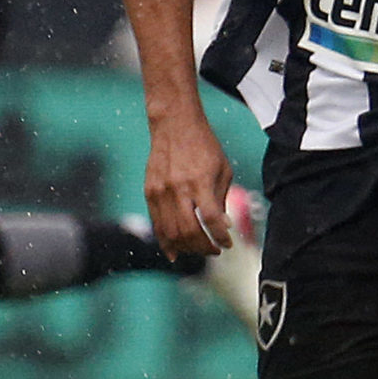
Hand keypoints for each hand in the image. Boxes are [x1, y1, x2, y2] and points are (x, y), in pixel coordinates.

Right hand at [143, 114, 235, 258]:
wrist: (174, 125)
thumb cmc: (204, 146)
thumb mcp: (223, 170)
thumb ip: (221, 199)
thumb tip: (224, 226)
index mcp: (200, 183)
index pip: (211, 220)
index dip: (220, 237)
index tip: (228, 244)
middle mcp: (178, 189)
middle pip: (189, 231)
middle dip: (204, 247)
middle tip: (214, 251)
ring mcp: (161, 192)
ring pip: (171, 232)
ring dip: (187, 248)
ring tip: (198, 251)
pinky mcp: (149, 192)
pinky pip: (156, 224)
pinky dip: (165, 242)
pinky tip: (175, 253)